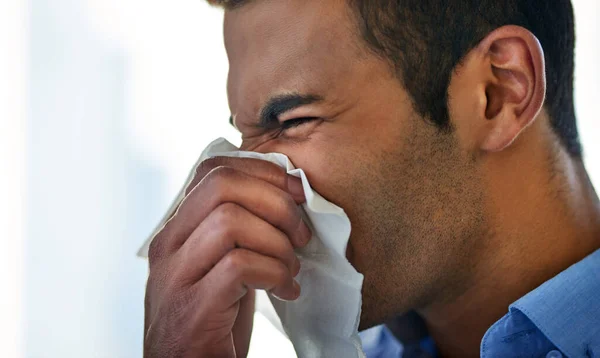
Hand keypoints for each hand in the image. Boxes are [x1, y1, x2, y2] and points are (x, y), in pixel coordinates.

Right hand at [143, 156, 311, 357]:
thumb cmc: (214, 318)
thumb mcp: (221, 262)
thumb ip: (240, 229)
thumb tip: (289, 194)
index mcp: (176, 229)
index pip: (212, 169)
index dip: (262, 170)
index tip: (296, 192)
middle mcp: (168, 246)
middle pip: (221, 186)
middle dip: (275, 202)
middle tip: (300, 235)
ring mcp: (175, 276)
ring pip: (230, 221)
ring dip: (277, 244)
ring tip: (291, 270)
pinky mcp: (192, 309)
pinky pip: (239, 266)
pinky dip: (275, 274)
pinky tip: (286, 292)